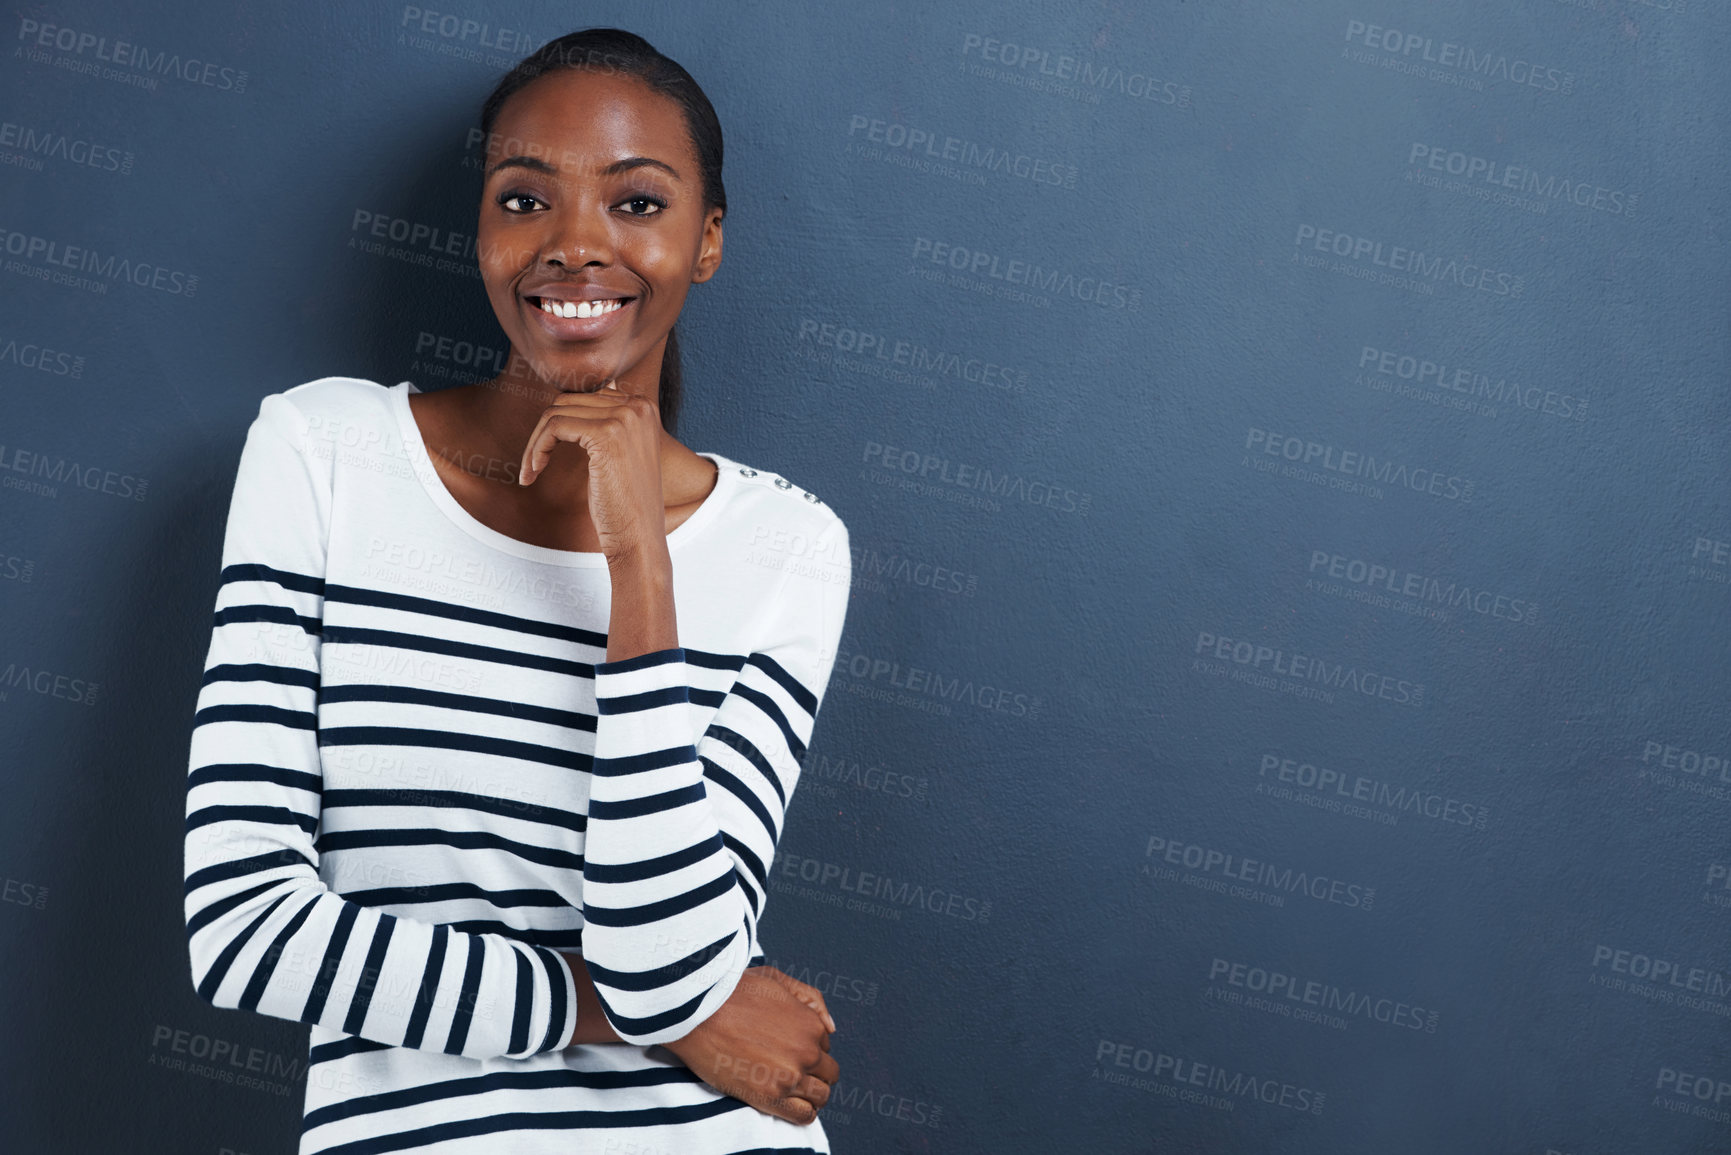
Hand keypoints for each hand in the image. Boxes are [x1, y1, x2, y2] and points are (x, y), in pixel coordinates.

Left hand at [516, 380, 664, 563]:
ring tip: (531, 470)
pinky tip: (534, 471)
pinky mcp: (606, 434)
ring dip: (536, 443)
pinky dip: (537, 448)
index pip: (585, 396)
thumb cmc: (625, 503)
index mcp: (644, 407)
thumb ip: (605, 423)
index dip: (560, 423)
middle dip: (543, 432)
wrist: (639, 537)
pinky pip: (554, 426)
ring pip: (557, 412)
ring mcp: (625, 418)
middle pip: (568, 401)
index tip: (547, 452)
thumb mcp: (618, 453)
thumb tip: (572, 400)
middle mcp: (639, 406)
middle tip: (533, 465)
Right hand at [660, 966, 839, 1124]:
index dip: (807, 1047)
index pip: (824, 1046)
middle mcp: (806, 1052)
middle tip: (791, 1068)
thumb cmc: (731, 992)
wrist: (696, 1012)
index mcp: (810, 1024)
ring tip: (790, 1087)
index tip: (788, 1047)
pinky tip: (790, 1103)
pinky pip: (804, 1116)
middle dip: (814, 1071)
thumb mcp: (776, 979)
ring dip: (811, 1093)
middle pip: (828, 1072)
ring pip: (821, 1096)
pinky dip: (804, 1112)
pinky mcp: (769, 1097)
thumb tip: (831, 1028)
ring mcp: (790, 1076)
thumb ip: (810, 998)